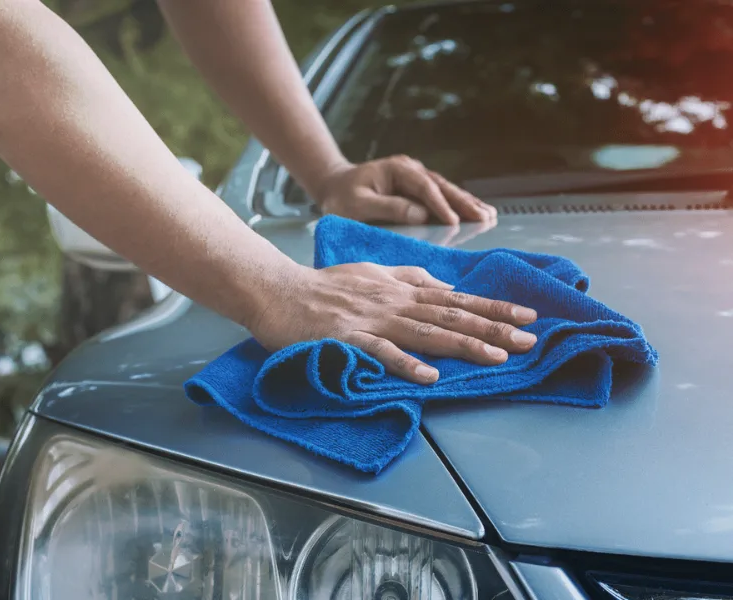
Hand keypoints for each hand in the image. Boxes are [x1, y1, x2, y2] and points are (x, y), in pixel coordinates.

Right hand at [248, 263, 537, 383]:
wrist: (278, 290)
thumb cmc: (322, 285)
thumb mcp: (371, 272)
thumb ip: (408, 277)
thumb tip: (442, 285)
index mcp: (399, 289)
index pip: (455, 298)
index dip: (493, 308)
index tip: (527, 316)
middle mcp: (392, 302)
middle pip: (450, 314)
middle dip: (492, 327)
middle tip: (529, 339)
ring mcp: (371, 320)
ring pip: (425, 331)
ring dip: (463, 343)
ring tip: (496, 356)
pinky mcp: (347, 338)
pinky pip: (380, 352)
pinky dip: (405, 363)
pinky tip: (429, 376)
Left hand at [312, 155, 496, 225]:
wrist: (335, 187)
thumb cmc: (342, 197)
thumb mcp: (358, 204)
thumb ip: (387, 208)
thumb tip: (420, 215)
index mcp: (397, 169)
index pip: (424, 186)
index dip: (440, 204)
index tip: (454, 221)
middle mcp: (411, 170)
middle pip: (442, 186)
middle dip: (464, 203)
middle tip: (485, 218)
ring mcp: (416, 178)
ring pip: (446, 191)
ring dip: (467, 204)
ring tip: (489, 216)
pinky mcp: (418, 190)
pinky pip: (442, 197)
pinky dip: (459, 206)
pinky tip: (477, 213)